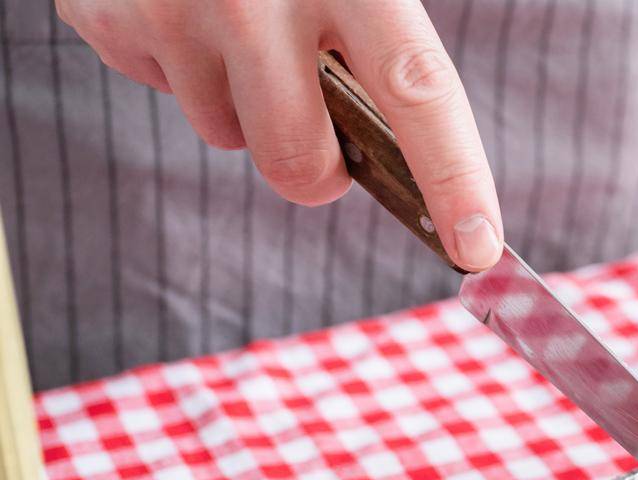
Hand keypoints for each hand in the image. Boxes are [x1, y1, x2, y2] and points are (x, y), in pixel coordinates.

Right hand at [57, 0, 502, 269]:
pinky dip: (182, 66)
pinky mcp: (109, 16)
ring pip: (227, 136)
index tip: (477, 247)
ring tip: (237, 24)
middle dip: (318, 169)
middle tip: (318, 120)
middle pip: (301, 164)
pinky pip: (164, 92)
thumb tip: (419, 162)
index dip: (454, 178)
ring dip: (242, 104)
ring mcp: (175, 9)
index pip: (418, 94)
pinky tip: (185, 8)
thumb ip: (385, 44)